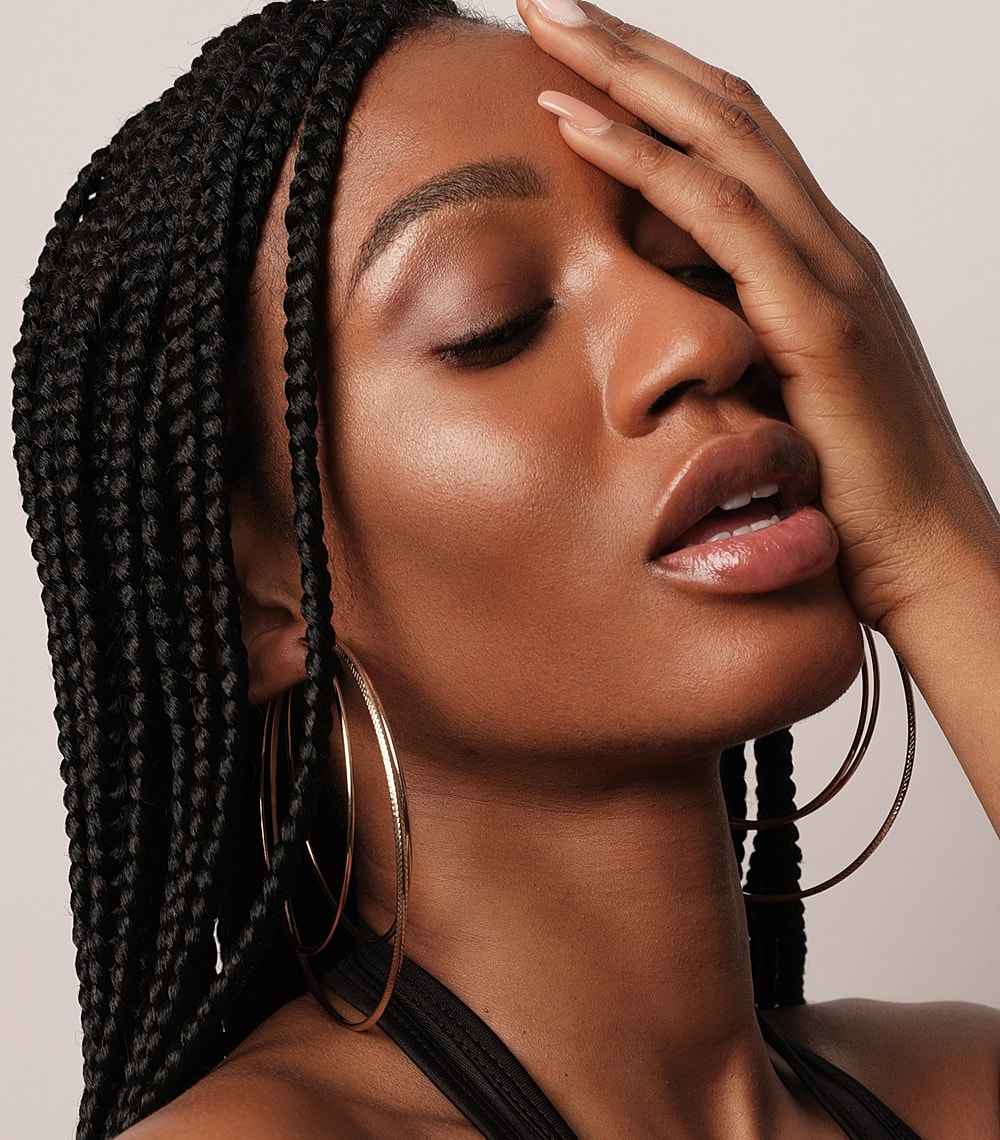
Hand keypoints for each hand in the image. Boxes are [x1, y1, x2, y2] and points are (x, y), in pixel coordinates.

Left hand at [518, 0, 999, 639]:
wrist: (920, 557)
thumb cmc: (844, 487)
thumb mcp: (769, 394)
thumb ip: (725, 338)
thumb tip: (658, 313)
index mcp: (811, 258)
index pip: (728, 139)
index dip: (654, 84)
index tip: (576, 49)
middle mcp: (824, 244)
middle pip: (722, 110)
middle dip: (631, 46)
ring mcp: (827, 273)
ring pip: (722, 137)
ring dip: (629, 73)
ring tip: (548, 22)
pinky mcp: (818, 322)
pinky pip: (722, 218)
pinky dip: (646, 162)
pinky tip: (578, 124)